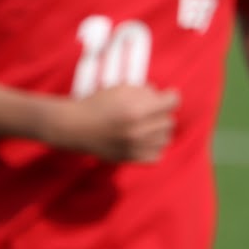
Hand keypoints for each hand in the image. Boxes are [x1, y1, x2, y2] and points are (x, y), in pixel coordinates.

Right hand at [54, 84, 179, 163]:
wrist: (75, 126)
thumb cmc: (97, 104)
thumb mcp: (121, 89)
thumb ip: (144, 91)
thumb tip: (161, 96)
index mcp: (136, 110)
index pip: (172, 103)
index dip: (171, 97)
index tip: (167, 96)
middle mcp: (138, 131)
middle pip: (169, 121)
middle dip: (162, 114)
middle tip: (150, 111)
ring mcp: (135, 147)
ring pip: (166, 139)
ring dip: (160, 130)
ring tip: (148, 125)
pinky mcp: (130, 159)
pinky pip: (157, 156)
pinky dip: (155, 147)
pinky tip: (146, 140)